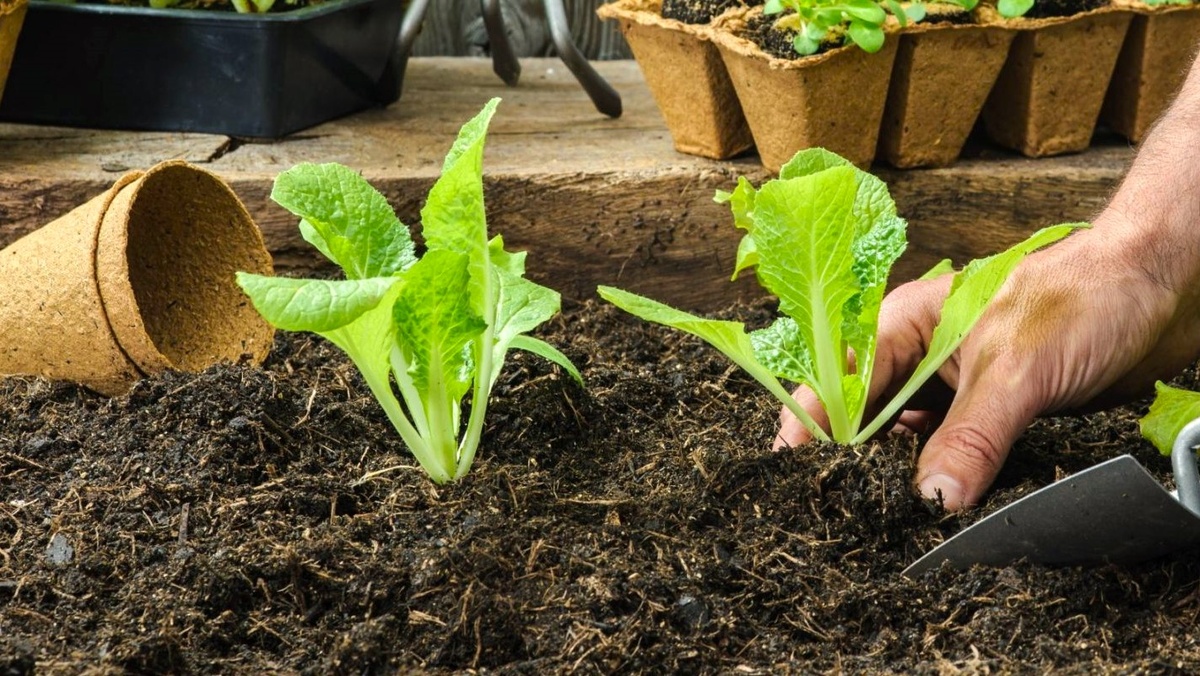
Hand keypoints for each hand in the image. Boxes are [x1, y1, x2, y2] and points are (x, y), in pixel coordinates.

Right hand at [775, 218, 1199, 509]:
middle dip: (853, 457)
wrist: (1162, 290)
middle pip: (868, 414)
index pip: (842, 376)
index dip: (814, 419)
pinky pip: (954, 453)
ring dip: (901, 474)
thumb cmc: (1084, 297)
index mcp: (908, 323)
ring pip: (910, 438)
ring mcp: (958, 386)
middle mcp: (924, 356)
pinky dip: (946, 480)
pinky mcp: (994, 413)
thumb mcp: (1015, 369)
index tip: (791, 466)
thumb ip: (970, 436)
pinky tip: (941, 506)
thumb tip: (931, 500)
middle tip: (840, 505)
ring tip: (885, 515)